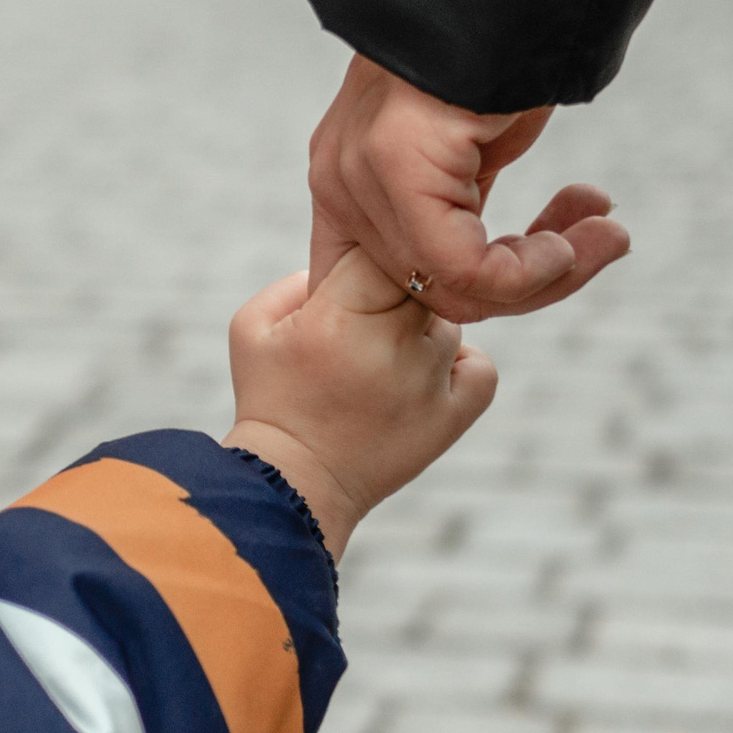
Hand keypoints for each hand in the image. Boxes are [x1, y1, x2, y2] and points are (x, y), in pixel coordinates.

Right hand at [225, 250, 498, 561]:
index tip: (352, 279)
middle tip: (367, 318)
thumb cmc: (270, 400)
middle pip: (421, 277)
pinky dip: (459, 366)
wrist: (294, 487)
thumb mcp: (252, 326)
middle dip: (395, 289)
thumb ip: (298, 276)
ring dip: (421, 328)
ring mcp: (429, 382)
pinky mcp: (454, 416)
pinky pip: (479, 366)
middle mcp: (391, 345)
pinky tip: (422, 377)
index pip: (380, 246)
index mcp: (338, 316)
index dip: (367, 254)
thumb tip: (353, 257)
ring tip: (381, 361)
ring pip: (448, 319)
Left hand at [308, 54, 630, 322]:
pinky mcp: (397, 167)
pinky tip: (584, 233)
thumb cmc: (500, 47)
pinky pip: (468, 268)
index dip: (478, 296)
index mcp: (345, 180)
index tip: (553, 265)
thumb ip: (457, 210)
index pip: (393, 285)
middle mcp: (339, 183)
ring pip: (455, 290)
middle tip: (602, 245)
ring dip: (551, 275)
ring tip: (608, 238)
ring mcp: (359, 176)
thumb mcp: (467, 147)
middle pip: (431, 294)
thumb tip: (490, 278)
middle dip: (531, 286)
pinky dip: (537, 269)